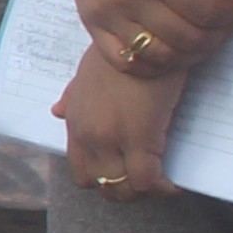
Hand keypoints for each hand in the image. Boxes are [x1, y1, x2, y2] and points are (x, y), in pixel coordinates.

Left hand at [56, 47, 187, 199]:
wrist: (144, 40)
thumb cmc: (119, 54)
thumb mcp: (86, 73)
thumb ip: (73, 96)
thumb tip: (58, 111)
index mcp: (76, 122)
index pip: (80, 170)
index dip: (104, 179)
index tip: (124, 176)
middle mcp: (88, 135)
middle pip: (100, 185)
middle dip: (124, 191)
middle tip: (147, 183)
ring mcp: (112, 138)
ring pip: (122, 188)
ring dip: (142, 192)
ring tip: (160, 184)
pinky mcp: (141, 137)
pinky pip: (147, 180)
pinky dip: (162, 188)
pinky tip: (175, 184)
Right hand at [61, 0, 232, 69]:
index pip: (206, 9)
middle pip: (186, 37)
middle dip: (219, 34)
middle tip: (230, 22)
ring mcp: (106, 12)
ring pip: (160, 54)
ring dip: (192, 53)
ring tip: (206, 35)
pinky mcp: (92, 22)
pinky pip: (125, 60)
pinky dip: (154, 64)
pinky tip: (172, 49)